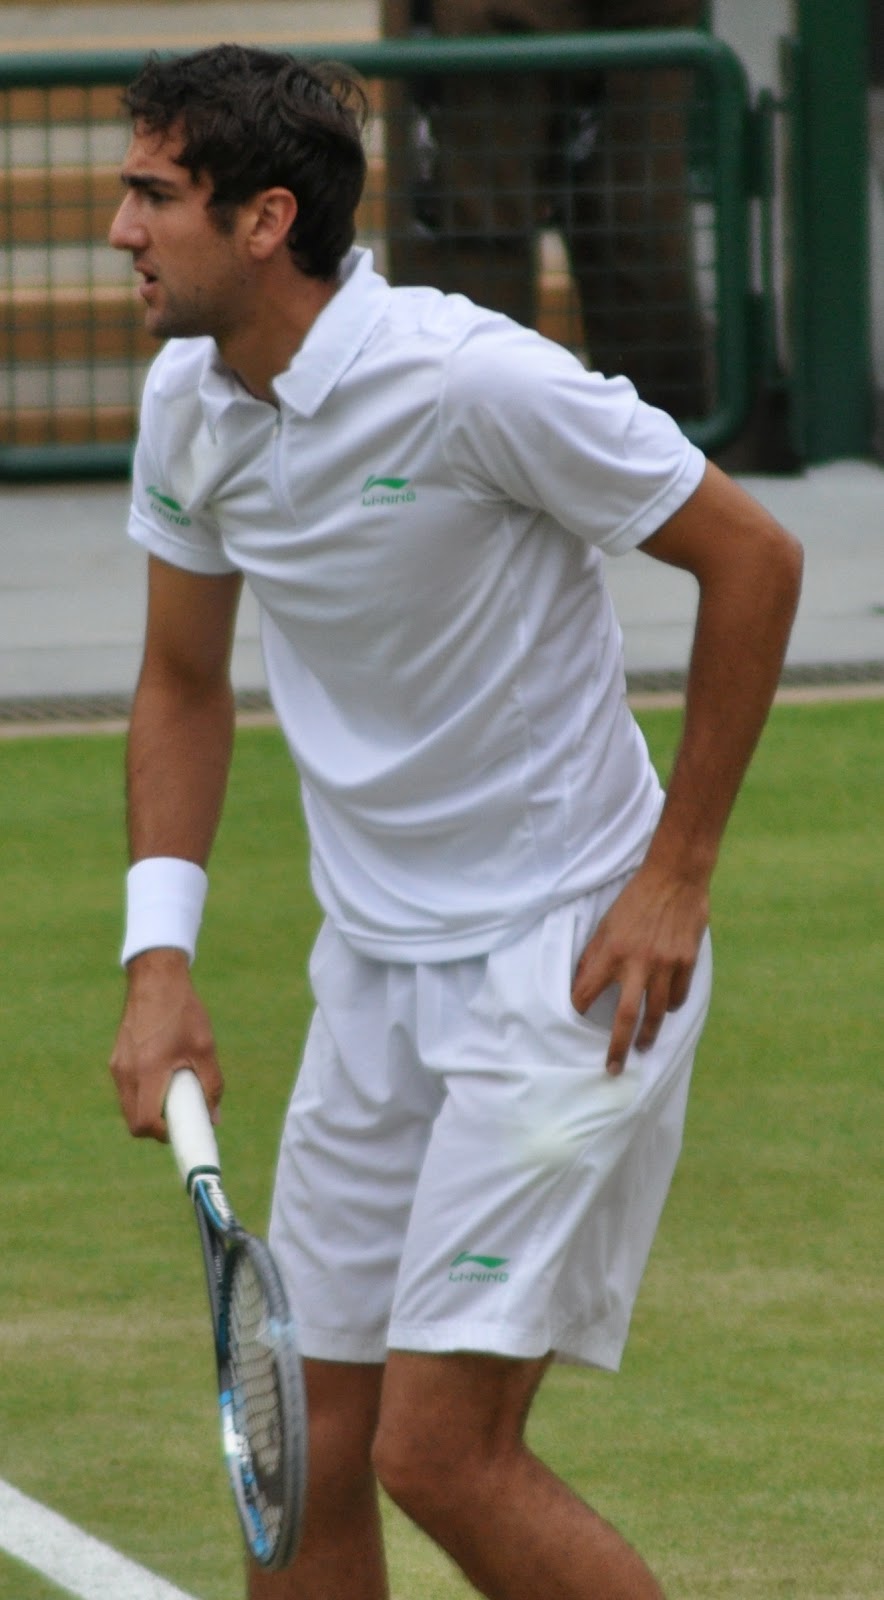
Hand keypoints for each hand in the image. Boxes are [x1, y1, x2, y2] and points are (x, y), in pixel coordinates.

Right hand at [109, 949, 222, 1139]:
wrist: (156, 978)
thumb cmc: (183, 1011)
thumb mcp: (205, 1048)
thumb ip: (211, 1085)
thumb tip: (214, 1118)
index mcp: (147, 1071)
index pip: (144, 1122)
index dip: (163, 1134)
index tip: (182, 1128)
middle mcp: (126, 1072)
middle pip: (133, 1120)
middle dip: (156, 1125)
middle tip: (180, 1114)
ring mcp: (118, 1065)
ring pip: (129, 1105)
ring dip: (149, 1108)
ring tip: (175, 1090)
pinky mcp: (117, 1058)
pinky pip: (127, 1089)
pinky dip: (144, 1093)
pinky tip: (164, 1074)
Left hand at [571, 863, 708, 1075]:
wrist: (675, 877)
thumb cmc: (636, 899)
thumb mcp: (606, 923)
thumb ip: (595, 954)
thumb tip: (583, 980)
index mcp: (611, 952)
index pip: (587, 991)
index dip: (578, 1009)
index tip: (572, 1024)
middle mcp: (638, 963)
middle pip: (626, 1017)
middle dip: (618, 1047)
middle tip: (614, 1069)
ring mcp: (665, 965)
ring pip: (657, 1013)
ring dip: (649, 1034)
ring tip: (643, 1047)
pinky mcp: (687, 962)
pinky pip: (679, 997)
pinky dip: (672, 1006)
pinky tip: (666, 1009)